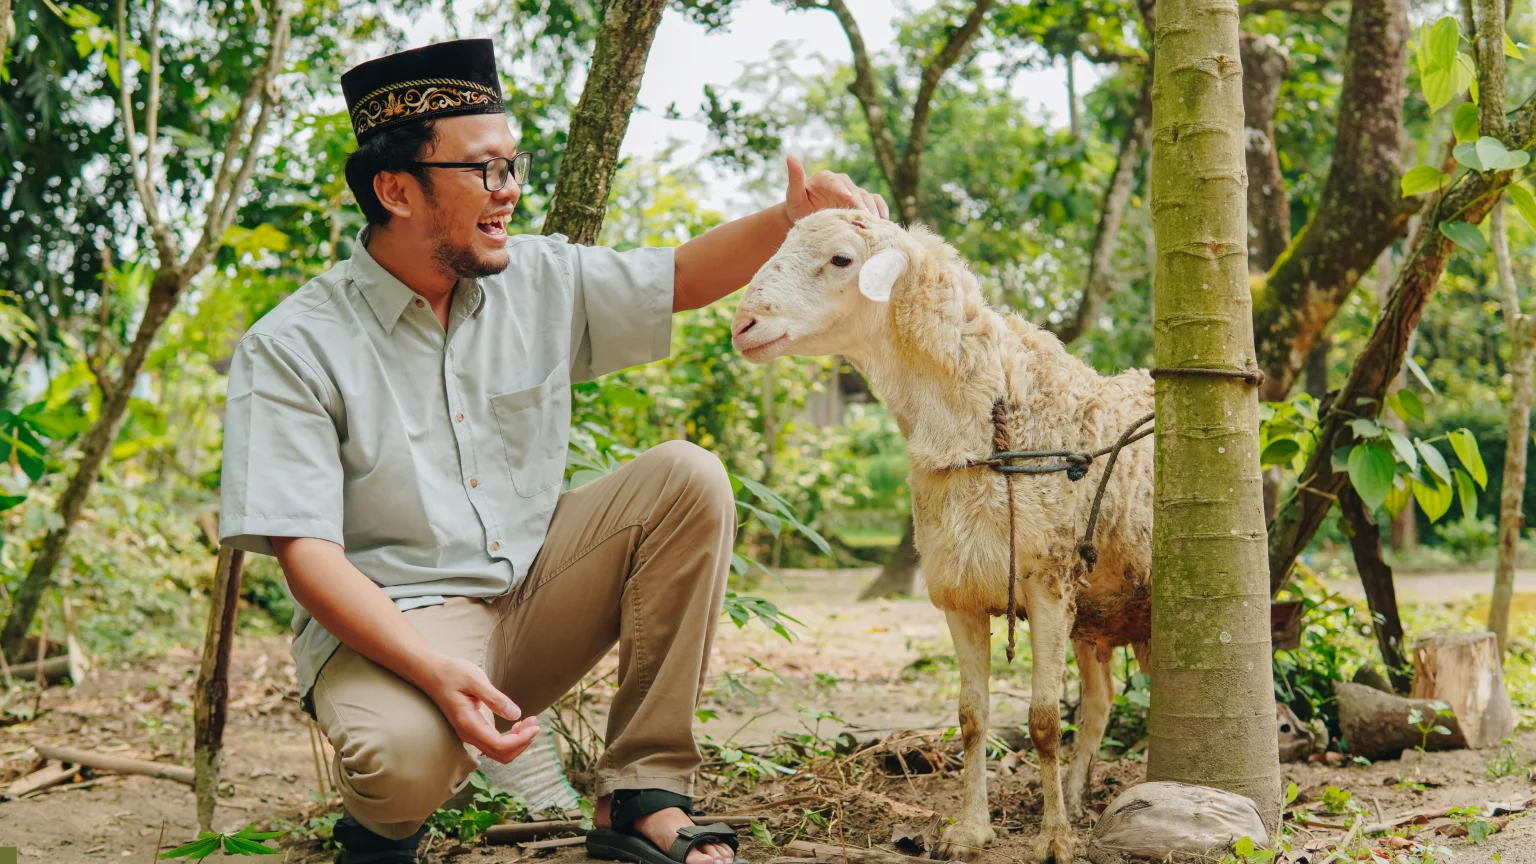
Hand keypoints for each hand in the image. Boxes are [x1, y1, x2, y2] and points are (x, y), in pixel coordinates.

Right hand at [420, 654, 539, 762]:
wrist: (432, 673)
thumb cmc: (452, 673)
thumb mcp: (475, 679)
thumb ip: (494, 698)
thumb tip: (515, 714)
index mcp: (469, 724)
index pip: (500, 746)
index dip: (521, 740)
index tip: (534, 725)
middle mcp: (469, 735)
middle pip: (501, 755)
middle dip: (522, 742)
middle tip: (534, 723)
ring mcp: (471, 734)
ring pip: (499, 752)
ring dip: (518, 741)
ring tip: (530, 722)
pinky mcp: (474, 730)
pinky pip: (495, 744)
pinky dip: (511, 738)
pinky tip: (519, 723)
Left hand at [784, 154, 888, 222]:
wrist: (807, 215)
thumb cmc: (798, 205)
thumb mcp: (794, 194)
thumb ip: (795, 177)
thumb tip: (790, 155)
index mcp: (825, 178)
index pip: (834, 181)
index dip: (841, 189)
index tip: (847, 197)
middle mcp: (842, 183)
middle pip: (854, 191)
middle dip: (860, 203)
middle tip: (866, 215)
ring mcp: (854, 192)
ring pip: (867, 197)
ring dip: (872, 209)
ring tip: (877, 222)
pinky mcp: (862, 202)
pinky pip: (875, 202)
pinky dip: (881, 209)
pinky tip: (884, 222)